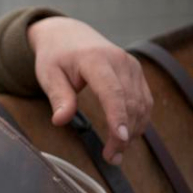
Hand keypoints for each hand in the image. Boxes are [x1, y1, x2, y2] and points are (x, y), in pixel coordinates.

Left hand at [28, 16, 152, 164]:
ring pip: (142, 105)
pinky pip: (144, 101)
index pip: (112, 91)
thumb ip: (58, 96)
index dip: (117, 116)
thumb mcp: (48, 74)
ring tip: (116, 153)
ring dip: (133, 131)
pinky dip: (138, 120)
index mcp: (95, 59)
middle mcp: (120, 61)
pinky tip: (125, 136)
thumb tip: (60, 120)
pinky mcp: (137, 73)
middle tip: (110, 157)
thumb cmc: (56, 56)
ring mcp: (132, 66)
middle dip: (123, 134)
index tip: (118, 139)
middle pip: (130, 103)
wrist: (68, 35)